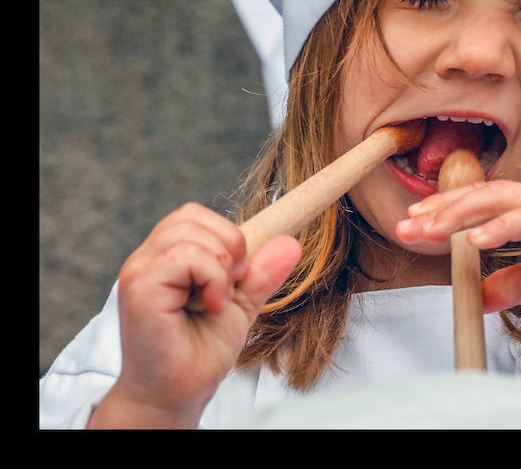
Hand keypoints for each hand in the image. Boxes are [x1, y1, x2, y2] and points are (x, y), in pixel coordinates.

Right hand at [88, 203, 301, 428]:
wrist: (176, 396)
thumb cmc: (199, 352)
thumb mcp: (241, 304)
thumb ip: (261, 272)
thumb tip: (291, 242)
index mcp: (165, 256)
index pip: (196, 215)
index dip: (228, 236)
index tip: (239, 275)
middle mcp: (147, 258)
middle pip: (192, 215)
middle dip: (228, 245)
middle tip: (231, 287)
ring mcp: (139, 270)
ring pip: (189, 232)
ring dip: (220, 264)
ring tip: (218, 299)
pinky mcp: (139, 286)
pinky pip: (184, 256)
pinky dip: (211, 276)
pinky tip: (212, 305)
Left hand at [396, 179, 520, 311]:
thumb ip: (513, 281)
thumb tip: (481, 297)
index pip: (478, 201)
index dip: (444, 210)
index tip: (413, 223)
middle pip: (478, 195)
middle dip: (439, 210)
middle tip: (406, 224)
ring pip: (495, 199)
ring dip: (458, 214)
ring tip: (429, 229)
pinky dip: (498, 226)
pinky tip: (474, 239)